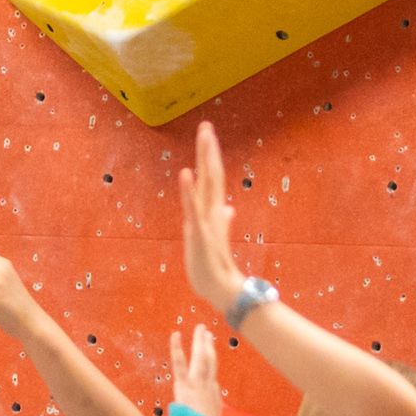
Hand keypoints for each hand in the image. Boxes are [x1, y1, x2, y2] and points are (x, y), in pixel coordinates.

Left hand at [170, 325, 225, 415]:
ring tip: (200, 328)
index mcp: (214, 400)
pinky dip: (177, 349)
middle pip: (210, 363)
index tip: (209, 356)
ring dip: (200, 342)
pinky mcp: (186, 387)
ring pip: (201, 359)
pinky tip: (175, 335)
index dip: (210, 368)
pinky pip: (180, 364)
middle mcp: (210, 389)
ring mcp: (199, 386)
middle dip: (208, 348)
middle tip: (207, 334)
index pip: (212, 379)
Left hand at [177, 122, 249, 314]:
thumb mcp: (214, 239)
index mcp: (212, 212)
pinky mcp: (199, 232)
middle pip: (211, 175)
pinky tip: (186, 174)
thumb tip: (229, 208)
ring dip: (204, 160)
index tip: (208, 136)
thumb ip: (222, 222)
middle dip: (208, 151)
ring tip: (204, 137)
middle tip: (207, 126)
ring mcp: (206, 220)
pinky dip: (189, 191)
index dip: (209, 158)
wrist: (219, 289)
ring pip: (206, 184)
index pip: (212, 179)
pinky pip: (193, 208)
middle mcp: (211, 212)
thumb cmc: (213, 267)